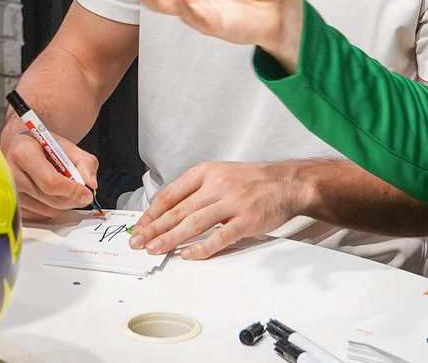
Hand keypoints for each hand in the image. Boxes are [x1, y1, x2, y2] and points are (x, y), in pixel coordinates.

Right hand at [0, 114, 98, 219]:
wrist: (17, 146)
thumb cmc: (40, 145)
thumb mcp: (65, 144)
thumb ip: (84, 161)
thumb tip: (91, 184)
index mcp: (22, 152)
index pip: (50, 182)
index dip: (72, 190)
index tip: (87, 192)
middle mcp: (10, 173)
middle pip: (50, 199)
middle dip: (73, 199)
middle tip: (83, 193)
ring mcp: (8, 192)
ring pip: (47, 211)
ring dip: (65, 205)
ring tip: (66, 189)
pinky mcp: (10, 205)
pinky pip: (40, 217)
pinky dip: (53, 209)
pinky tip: (54, 195)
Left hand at [127, 160, 307, 259]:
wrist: (289, 182)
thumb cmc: (254, 181)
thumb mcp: (221, 174)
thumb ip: (197, 191)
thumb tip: (169, 212)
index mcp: (207, 172)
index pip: (171, 193)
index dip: (152, 213)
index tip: (140, 227)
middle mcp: (217, 185)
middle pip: (178, 210)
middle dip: (154, 228)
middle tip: (138, 242)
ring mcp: (232, 202)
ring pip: (194, 223)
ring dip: (171, 238)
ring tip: (155, 249)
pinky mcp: (246, 219)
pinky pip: (220, 236)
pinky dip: (203, 247)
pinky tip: (189, 254)